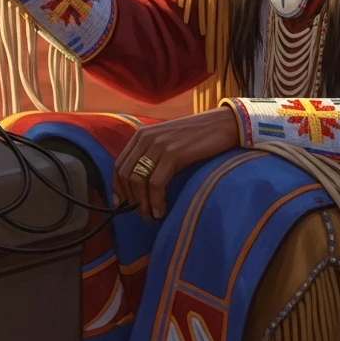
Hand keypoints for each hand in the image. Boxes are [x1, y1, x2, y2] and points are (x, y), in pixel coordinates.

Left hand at [113, 108, 242, 219]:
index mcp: (141, 135)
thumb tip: (138, 184)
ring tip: (151, 216)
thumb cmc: (196, 136)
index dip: (118, 189)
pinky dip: (156, 202)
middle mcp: (146, 138)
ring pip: (138, 181)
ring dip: (142, 204)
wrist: (222, 124)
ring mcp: (159, 145)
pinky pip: (157, 184)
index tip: (123, 205)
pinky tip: (161, 211)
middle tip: (141, 215)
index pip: (119, 166)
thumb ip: (151, 155)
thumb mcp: (167, 140)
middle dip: (131, 200)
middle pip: (126, 175)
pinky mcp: (173, 154)